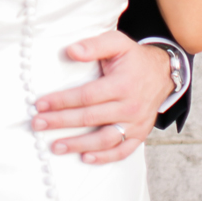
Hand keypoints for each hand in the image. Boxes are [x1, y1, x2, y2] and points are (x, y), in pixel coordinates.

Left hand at [31, 32, 171, 164]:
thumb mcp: (118, 43)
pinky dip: (104, 157)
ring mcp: (136, 123)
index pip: (87, 96)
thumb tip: (71, 51)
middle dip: (61, 122)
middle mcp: (130, 106)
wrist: (164, 73)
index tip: (40, 104)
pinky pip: (122, 151)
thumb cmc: (134, 58)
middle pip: (90, 118)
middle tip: (38, 124)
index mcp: (123, 84)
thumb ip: (94, 45)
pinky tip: (85, 158)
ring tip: (55, 146)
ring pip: (105, 139)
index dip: (62, 101)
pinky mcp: (140, 134)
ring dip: (78, 144)